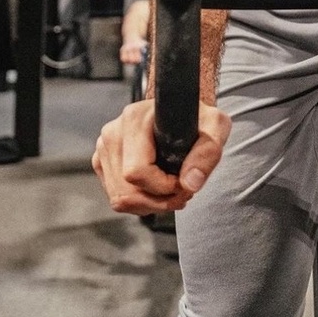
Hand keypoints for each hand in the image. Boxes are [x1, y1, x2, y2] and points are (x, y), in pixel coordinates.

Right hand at [92, 97, 231, 214]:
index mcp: (134, 119)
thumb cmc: (197, 117)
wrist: (180, 112)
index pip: (136, 171)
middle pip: (126, 191)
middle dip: (159, 201)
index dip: (163, 187)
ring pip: (120, 198)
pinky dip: (139, 202)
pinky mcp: (102, 161)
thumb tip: (190, 183)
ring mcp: (104, 148)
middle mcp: (113, 132)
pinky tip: (157, 190)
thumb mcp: (215, 126)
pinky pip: (116, 197)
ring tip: (172, 192)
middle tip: (183, 192)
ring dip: (150, 204)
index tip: (184, 182)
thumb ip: (207, 153)